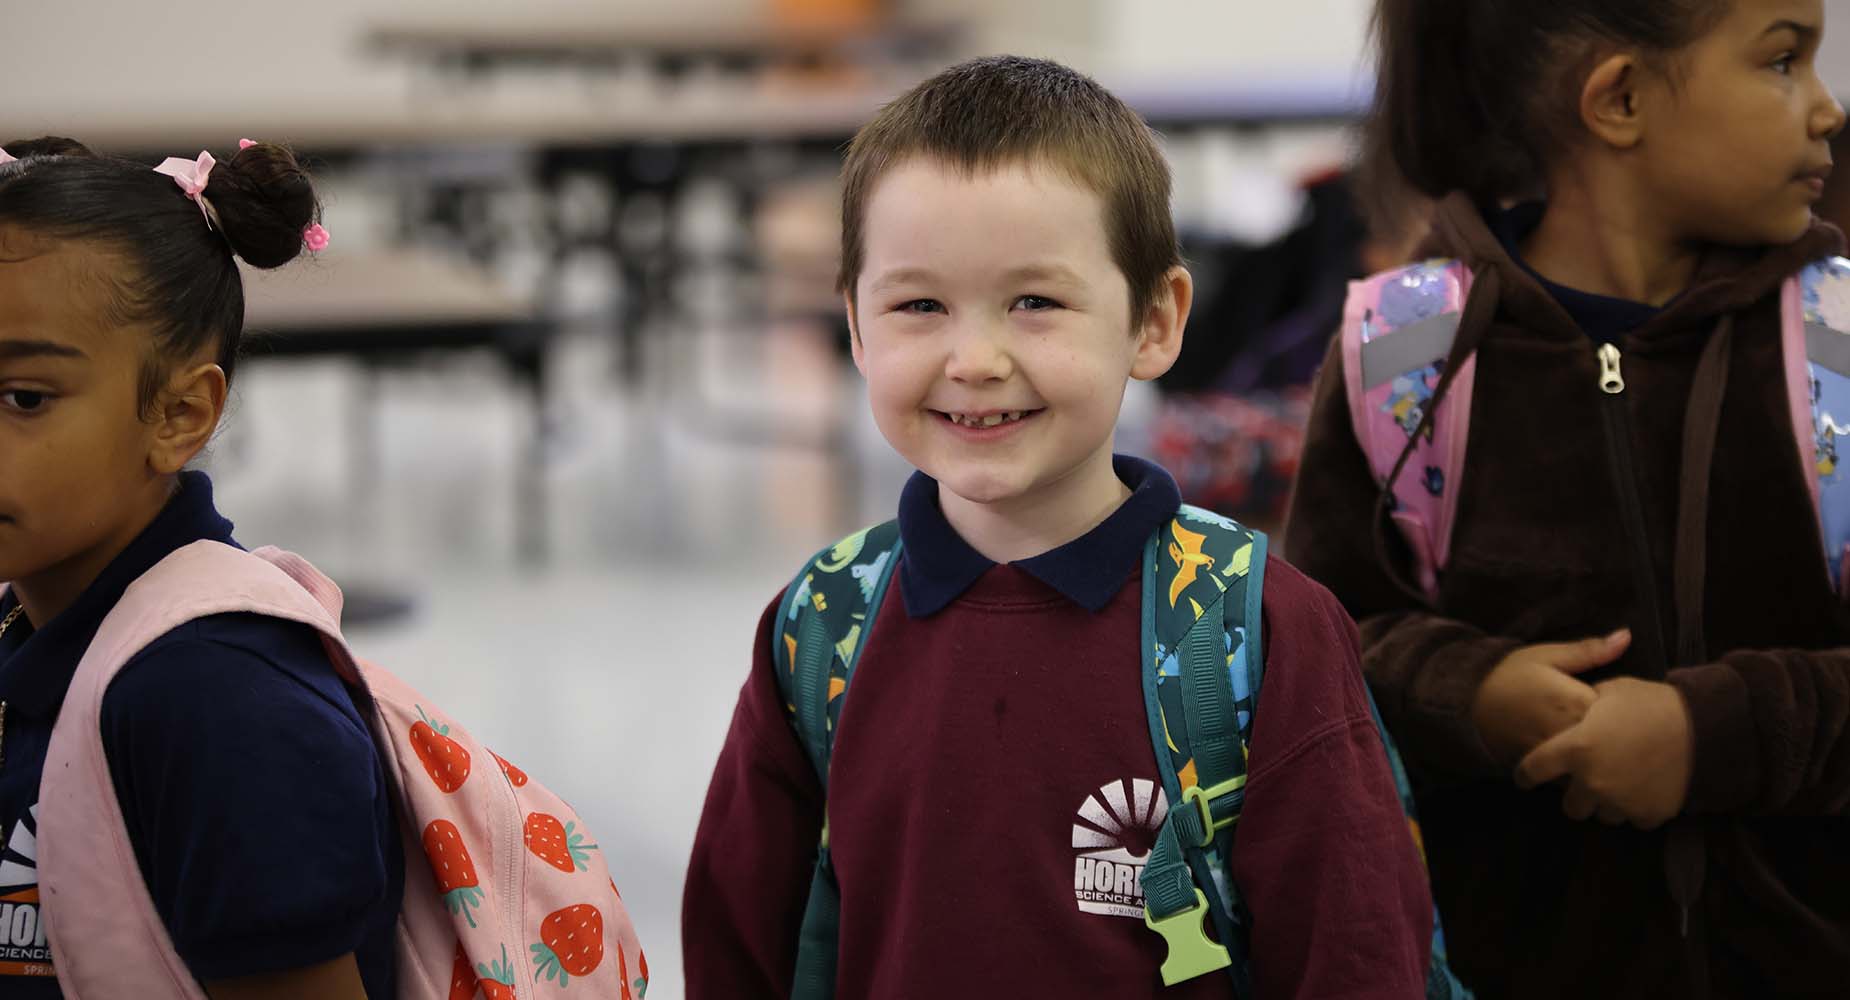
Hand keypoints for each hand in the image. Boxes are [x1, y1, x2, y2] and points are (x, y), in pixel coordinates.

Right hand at [1470, 630, 1627, 766]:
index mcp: (1577, 700)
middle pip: (1611, 742)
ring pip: (1592, 764)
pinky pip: (1571, 777)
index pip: (1622, 712)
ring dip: (1598, 758)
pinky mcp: (1541, 770)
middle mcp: (1570, 731)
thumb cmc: (1510, 673)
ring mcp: (1556, 754)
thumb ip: (1590, 650)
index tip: (1620, 704)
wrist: (1466, 701)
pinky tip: (1576, 761)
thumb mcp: (1548, 655)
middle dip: (1614, 736)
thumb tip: (1627, 635)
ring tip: (1597, 747)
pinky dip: (1577, 772)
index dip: (1623, 709)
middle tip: (1613, 726)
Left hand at [1515, 677, 1693, 828]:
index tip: (1525, 778)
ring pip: (1602, 815)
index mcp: (1575, 749)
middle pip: (1570, 807)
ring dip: (1606, 802)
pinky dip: (1635, 808)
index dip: (1525, 775)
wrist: (1704, 728)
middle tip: (1590, 780)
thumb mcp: (1612, 691)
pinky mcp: (1647, 815)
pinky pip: (1632, 818)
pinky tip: (1644, 789)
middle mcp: (1592, 782)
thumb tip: (1576, 705)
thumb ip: (1585, 705)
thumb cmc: (1653, 703)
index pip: (1533, 770)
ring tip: (1622, 782)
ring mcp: (1620, 802)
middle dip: (1577, 795)